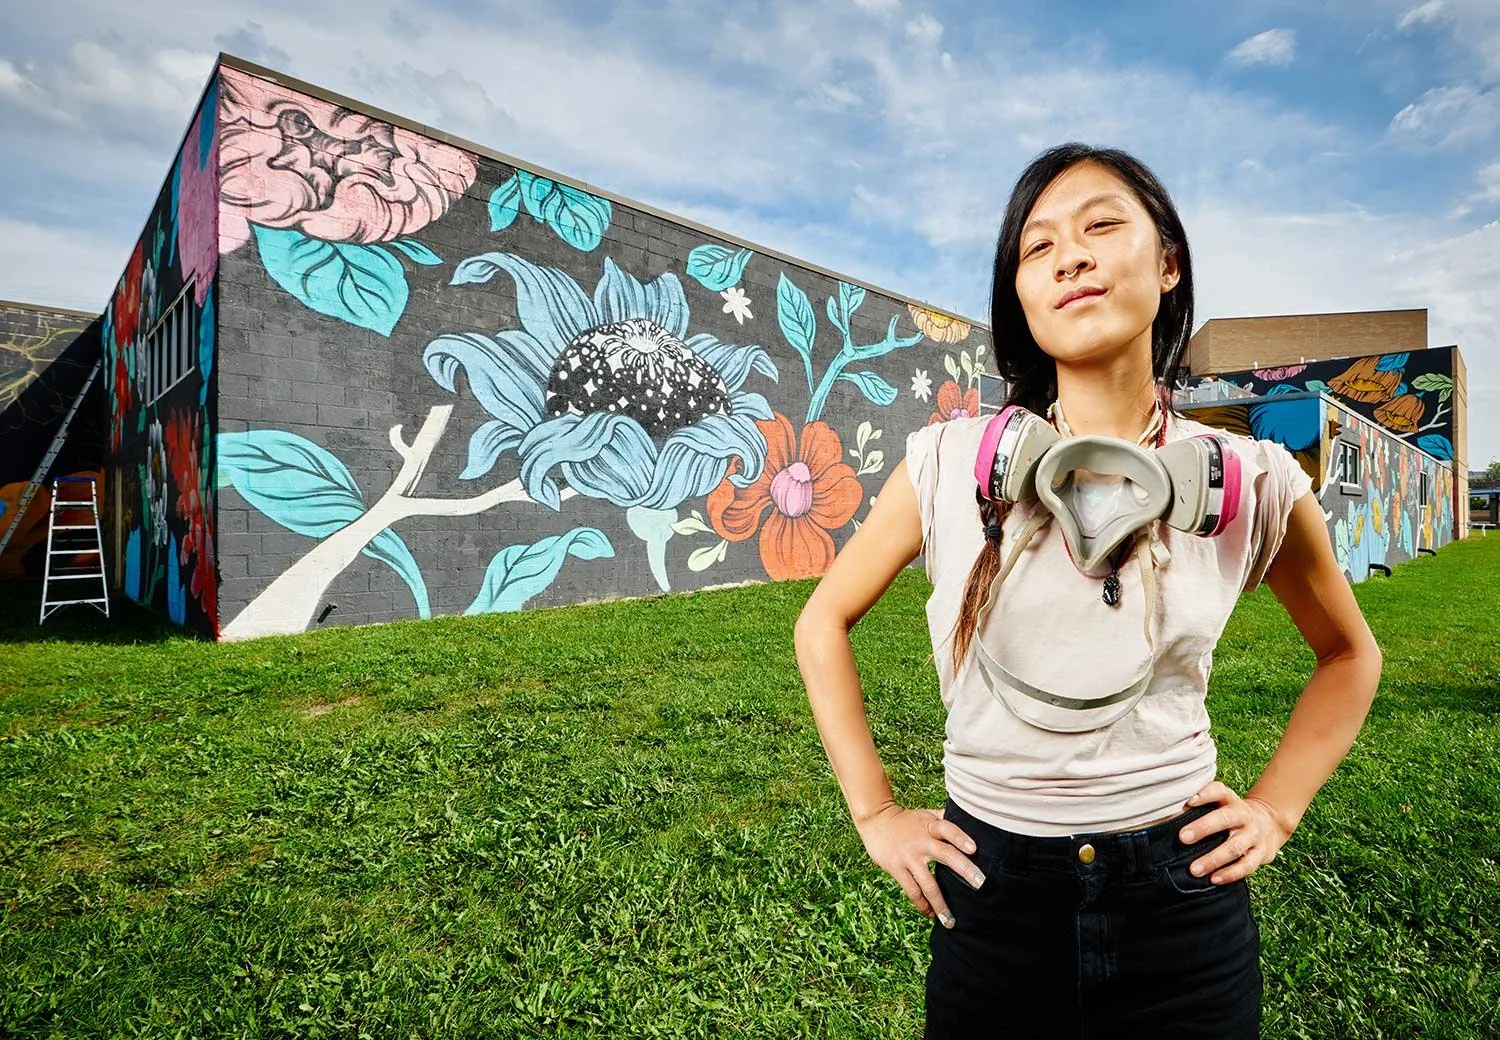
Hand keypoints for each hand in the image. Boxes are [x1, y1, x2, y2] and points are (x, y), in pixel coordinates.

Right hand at [855, 804, 984, 927]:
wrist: (876, 821)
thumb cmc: (908, 820)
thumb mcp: (926, 814)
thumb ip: (946, 818)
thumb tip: (973, 823)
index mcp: (930, 826)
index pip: (948, 829)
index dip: (960, 838)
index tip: (974, 849)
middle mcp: (921, 841)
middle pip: (945, 855)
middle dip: (963, 870)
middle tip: (980, 884)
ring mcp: (908, 857)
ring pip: (928, 883)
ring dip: (940, 903)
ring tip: (951, 921)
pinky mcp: (896, 869)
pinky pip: (912, 891)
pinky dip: (922, 904)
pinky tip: (931, 914)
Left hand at [1179, 781, 1293, 884]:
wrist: (1269, 825)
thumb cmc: (1232, 814)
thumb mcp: (1222, 803)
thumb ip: (1201, 804)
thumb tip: (1167, 812)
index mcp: (1231, 800)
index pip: (1219, 791)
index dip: (1205, 794)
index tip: (1188, 801)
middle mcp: (1244, 816)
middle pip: (1225, 819)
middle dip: (1203, 828)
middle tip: (1182, 838)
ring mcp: (1254, 836)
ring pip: (1234, 847)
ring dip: (1213, 859)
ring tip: (1194, 870)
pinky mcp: (1261, 854)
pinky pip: (1246, 866)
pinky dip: (1230, 874)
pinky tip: (1213, 879)